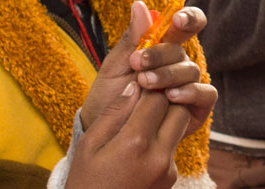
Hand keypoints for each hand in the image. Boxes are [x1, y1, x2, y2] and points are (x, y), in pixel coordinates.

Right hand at [66, 81, 214, 188]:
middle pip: (179, 110)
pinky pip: (172, 149)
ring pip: (179, 129)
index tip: (140, 84)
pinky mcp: (171, 179)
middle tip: (146, 100)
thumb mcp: (90, 145)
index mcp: (135, 143)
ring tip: (142, 121)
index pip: (157, 99)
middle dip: (166, 101)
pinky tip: (140, 147)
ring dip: (166, 120)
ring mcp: (168, 170)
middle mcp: (158, 156)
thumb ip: (114, 113)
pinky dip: (162, 142)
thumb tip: (135, 86)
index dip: (149, 88)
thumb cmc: (85, 182)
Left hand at [80, 1, 211, 130]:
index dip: (189, 18)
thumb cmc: (110, 97)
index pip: (187, 25)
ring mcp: (190, 85)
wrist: (106, 133)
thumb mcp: (115, 66)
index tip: (177, 20)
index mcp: (164, 48)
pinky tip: (171, 97)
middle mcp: (180, 64)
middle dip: (160, 55)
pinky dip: (190, 92)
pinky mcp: (198, 107)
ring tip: (145, 84)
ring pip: (192, 71)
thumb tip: (140, 4)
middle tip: (137, 64)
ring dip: (168, 75)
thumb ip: (132, 37)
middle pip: (182, 50)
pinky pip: (206, 94)